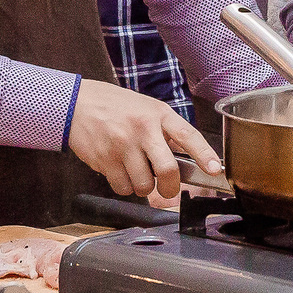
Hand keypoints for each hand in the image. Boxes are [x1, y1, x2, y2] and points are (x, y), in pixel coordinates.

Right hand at [67, 79, 222, 199]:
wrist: (77, 103)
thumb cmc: (116, 106)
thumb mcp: (146, 108)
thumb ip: (165, 131)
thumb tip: (186, 161)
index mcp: (158, 114)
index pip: (187, 135)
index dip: (205, 154)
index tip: (216, 169)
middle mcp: (142, 129)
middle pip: (167, 170)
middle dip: (170, 188)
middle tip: (167, 189)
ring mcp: (123, 145)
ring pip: (144, 185)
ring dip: (143, 187)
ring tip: (136, 172)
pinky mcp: (105, 160)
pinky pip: (123, 188)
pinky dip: (124, 186)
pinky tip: (120, 171)